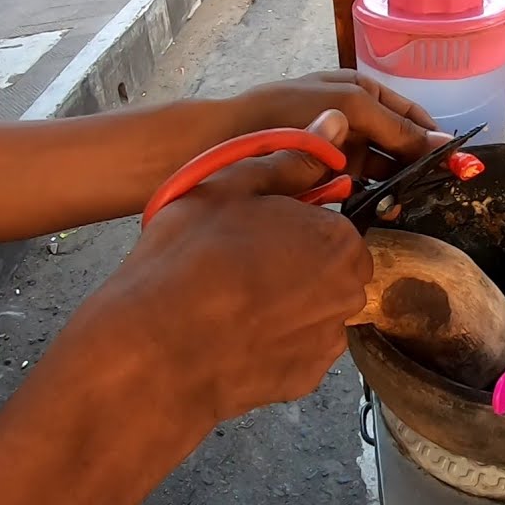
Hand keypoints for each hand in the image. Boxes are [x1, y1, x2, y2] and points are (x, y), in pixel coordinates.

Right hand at [80, 110, 372, 424]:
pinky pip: (297, 350)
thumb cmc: (191, 258)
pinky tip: (234, 335)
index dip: (291, 226)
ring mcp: (328, 342)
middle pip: (329, 270)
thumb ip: (292, 158)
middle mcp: (349, 293)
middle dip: (295, 265)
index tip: (253, 231)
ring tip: (231, 303)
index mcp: (340, 241)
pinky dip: (274, 343)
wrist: (155, 349)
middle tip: (239, 264)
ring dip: (286, 305)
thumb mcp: (233, 186)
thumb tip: (335, 124)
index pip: (331, 227)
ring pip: (314, 311)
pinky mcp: (305, 379)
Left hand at [230, 70, 452, 180]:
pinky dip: (373, 197)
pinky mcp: (324, 176)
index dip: (433, 136)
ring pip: (382, 170)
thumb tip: (442, 141)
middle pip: (399, 145)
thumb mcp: (351, 107)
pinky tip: (382, 209)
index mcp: (361, 92)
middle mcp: (353, 119)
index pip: (411, 115)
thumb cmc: (288, 112)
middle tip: (433, 188)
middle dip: (417, 165)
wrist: (225, 141)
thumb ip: (397, 126)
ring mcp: (338, 148)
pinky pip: (360, 188)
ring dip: (397, 185)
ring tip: (405, 202)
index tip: (456, 161)